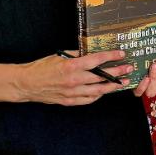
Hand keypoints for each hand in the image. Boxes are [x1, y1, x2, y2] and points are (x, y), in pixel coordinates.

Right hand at [16, 50, 130, 105]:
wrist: (27, 84)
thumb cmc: (42, 67)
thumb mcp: (60, 56)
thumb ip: (77, 55)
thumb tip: (92, 53)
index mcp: (72, 66)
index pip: (97, 60)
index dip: (111, 56)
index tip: (122, 53)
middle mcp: (74, 80)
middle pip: (101, 76)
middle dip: (117, 72)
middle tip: (128, 69)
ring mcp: (72, 93)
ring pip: (98, 90)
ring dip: (112, 86)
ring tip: (123, 82)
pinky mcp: (69, 101)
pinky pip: (88, 99)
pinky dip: (98, 95)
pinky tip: (104, 91)